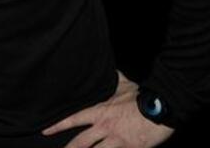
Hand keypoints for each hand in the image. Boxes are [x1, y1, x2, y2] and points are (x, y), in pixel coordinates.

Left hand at [42, 72, 173, 147]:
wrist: (163, 108)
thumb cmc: (142, 97)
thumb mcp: (124, 86)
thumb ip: (113, 80)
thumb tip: (107, 69)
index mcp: (100, 112)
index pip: (73, 120)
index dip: (58, 126)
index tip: (46, 132)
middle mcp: (105, 128)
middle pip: (80, 143)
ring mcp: (118, 140)